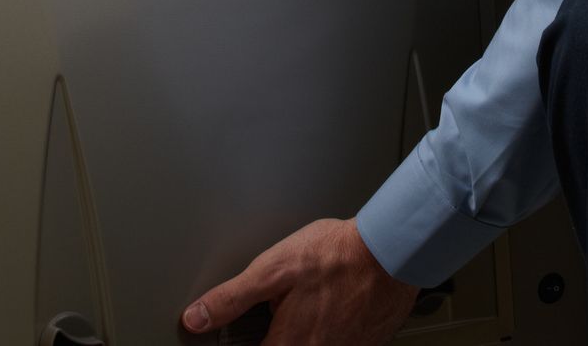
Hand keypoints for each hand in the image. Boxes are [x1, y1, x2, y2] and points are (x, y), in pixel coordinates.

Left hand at [181, 218, 418, 345]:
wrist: (391, 251)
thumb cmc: (337, 255)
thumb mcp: (274, 268)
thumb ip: (232, 298)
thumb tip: (196, 318)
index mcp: (289, 344)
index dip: (245, 344)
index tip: (241, 336)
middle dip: (275, 336)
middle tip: (280, 312)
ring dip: (302, 334)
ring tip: (309, 304)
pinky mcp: (364, 345)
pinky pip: (337, 345)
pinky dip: (328, 331)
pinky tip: (330, 308)